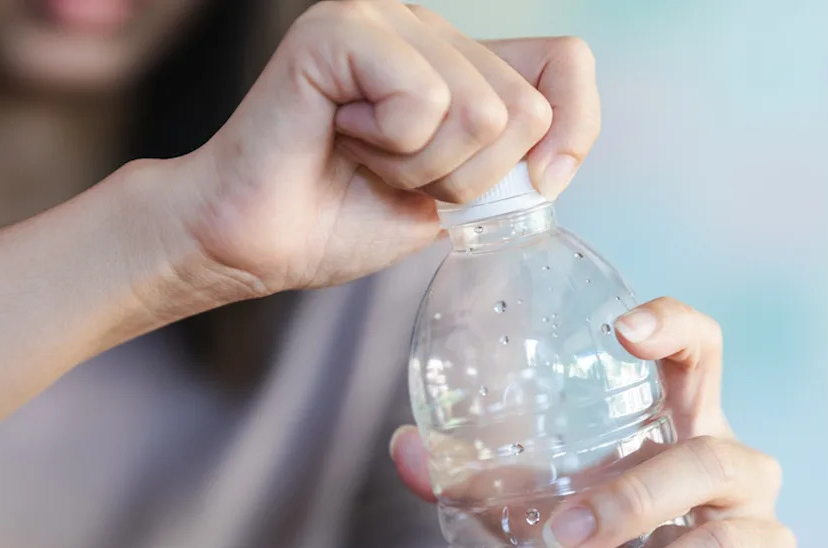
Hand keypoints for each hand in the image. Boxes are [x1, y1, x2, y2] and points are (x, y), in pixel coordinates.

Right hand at [161, 0, 599, 296]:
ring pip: (479, 110)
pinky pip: (421, 99)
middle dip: (466, 177)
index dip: (574, 128)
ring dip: (421, 169)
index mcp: (458, 60)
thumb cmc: (338, 219)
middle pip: (525, 107)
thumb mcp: (453, 198)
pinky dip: (389, 146)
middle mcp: (425, 27)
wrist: (253, 244)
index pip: (566, 61)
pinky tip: (339, 135)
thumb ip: (509, 164)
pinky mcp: (340, 29)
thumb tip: (554, 156)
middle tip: (395, 176)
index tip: (537, 184)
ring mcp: (383, 18)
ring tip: (362, 159)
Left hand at [390, 298, 801, 547]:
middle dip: (633, 497)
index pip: (702, 355)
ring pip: (721, 545)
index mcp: (685, 429)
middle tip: (563, 539)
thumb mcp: (548, 505)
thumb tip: (406, 451)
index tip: (622, 329)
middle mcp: (739, 474)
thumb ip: (480, 480)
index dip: (675, 327)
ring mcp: (767, 540)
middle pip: (710, 457)